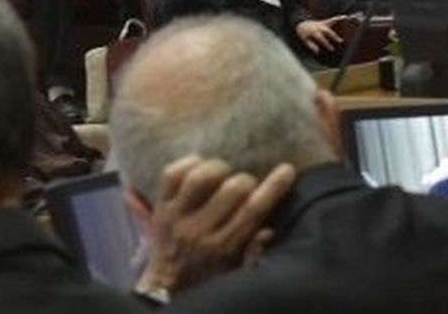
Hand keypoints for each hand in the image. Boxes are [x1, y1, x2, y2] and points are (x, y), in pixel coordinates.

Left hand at [138, 156, 296, 294]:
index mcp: (223, 247)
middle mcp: (200, 230)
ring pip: (201, 177)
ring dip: (219, 168)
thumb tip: (268, 230)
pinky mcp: (160, 206)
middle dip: (247, 180)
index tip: (287, 170)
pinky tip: (201, 165)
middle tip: (247, 185)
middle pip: (232, 189)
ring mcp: (177, 216)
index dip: (274, 187)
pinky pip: (173, 174)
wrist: (164, 285)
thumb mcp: (235, 272)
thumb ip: (253, 253)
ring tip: (224, 172)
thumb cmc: (208, 274)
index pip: (253, 210)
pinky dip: (189, 162)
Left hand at [295, 15, 347, 52]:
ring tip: (346, 20)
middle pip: (328, 31)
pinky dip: (338, 18)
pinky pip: (332, 19)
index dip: (327, 44)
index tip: (332, 49)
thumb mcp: (305, 41)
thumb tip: (318, 51)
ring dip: (338, 21)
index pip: (321, 38)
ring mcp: (322, 23)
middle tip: (341, 41)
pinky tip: (345, 16)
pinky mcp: (325, 21)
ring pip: (331, 21)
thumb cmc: (304, 34)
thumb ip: (311, 46)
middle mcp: (319, 26)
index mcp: (314, 32)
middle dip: (334, 36)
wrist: (301, 24)